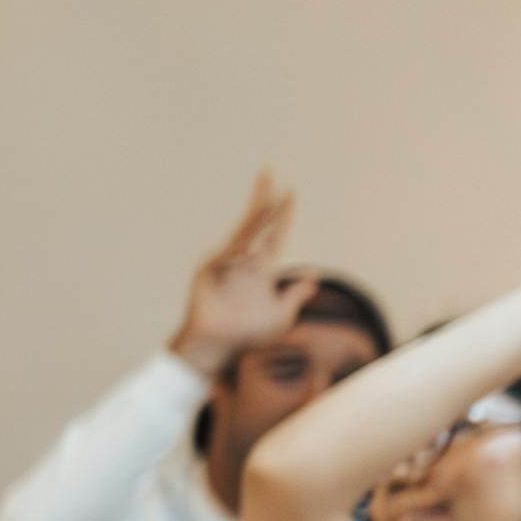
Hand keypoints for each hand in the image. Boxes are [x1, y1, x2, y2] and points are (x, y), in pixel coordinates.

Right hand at [170, 170, 300, 363]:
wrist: (220, 349)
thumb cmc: (248, 335)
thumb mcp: (282, 314)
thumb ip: (295, 295)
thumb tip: (313, 279)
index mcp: (261, 269)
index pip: (274, 235)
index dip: (283, 215)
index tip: (290, 192)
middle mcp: (243, 261)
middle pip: (254, 223)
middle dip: (262, 198)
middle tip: (268, 172)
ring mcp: (224, 265)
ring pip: (243, 235)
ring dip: (257, 219)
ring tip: (271, 200)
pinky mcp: (207, 273)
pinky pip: (225, 258)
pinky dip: (237, 255)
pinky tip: (250, 255)